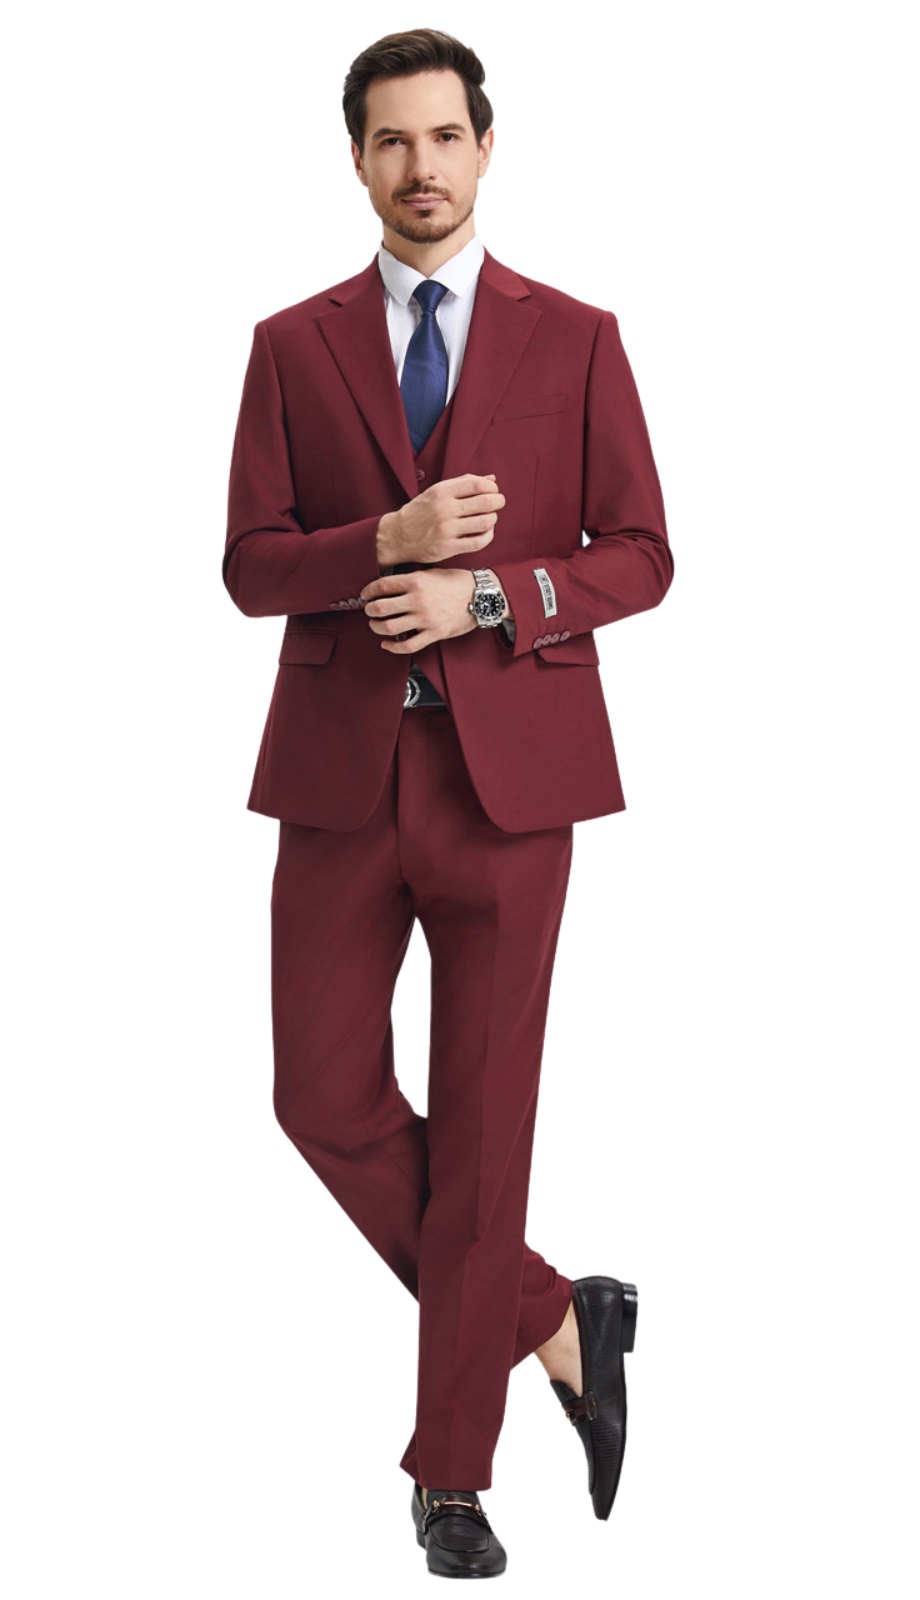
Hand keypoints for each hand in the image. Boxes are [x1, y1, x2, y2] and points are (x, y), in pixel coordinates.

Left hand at [359, 567, 480, 652]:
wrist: (480, 596)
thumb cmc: (457, 583)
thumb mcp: (431, 573)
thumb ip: (410, 579)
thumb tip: (389, 585)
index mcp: (415, 581)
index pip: (381, 586)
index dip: (368, 591)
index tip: (365, 595)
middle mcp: (417, 600)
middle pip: (380, 608)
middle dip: (369, 610)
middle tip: (369, 610)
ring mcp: (425, 619)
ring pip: (389, 627)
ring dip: (377, 627)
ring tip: (376, 625)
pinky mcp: (433, 634)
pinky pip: (407, 646)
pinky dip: (392, 647)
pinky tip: (386, 643)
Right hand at [377, 473, 504, 566]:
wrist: (397, 536)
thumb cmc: (420, 512)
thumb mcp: (436, 492)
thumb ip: (463, 483)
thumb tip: (492, 479)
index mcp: (442, 491)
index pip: (477, 484)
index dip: (491, 488)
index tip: (492, 492)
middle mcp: (444, 508)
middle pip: (486, 502)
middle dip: (498, 502)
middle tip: (497, 504)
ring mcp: (446, 529)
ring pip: (485, 522)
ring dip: (493, 519)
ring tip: (489, 519)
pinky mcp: (448, 547)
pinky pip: (478, 542)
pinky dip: (488, 536)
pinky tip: (485, 533)